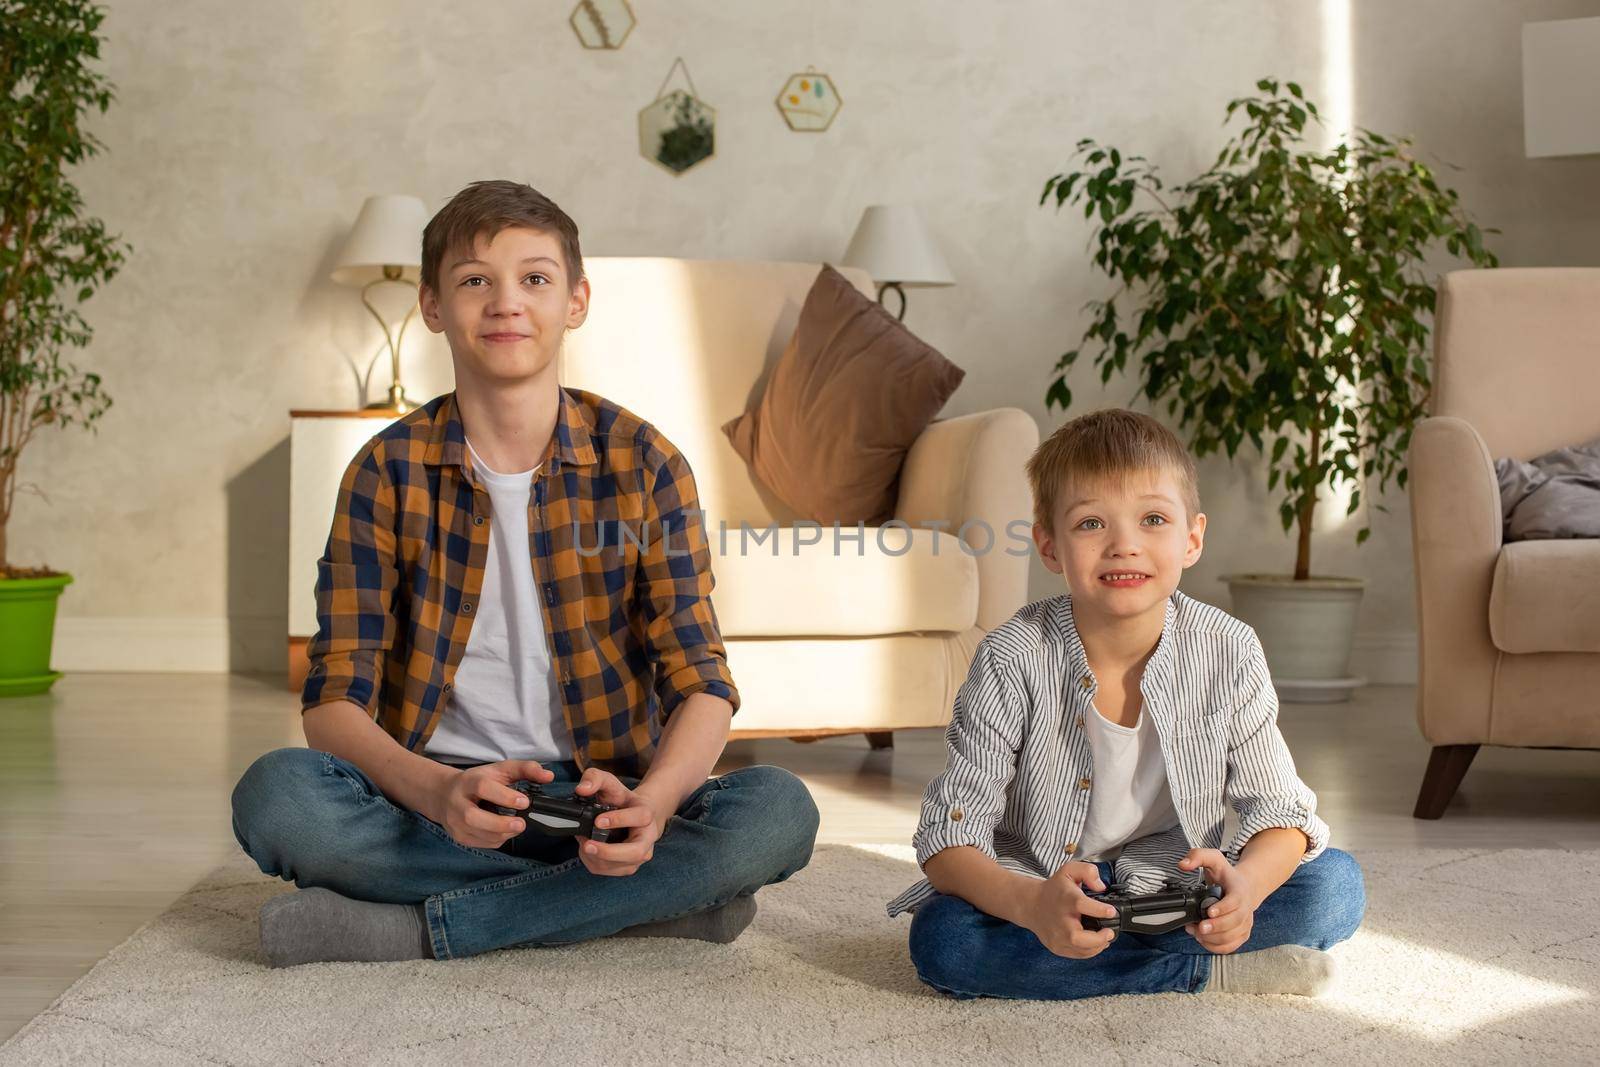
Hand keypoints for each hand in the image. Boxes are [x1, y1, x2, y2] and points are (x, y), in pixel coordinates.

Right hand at [433, 760, 553, 848]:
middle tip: (521, 824)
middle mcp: (457, 802)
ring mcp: (454, 822)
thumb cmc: (477, 781)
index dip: (504, 796)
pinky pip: (479, 843)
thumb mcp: (500, 770)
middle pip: (473, 817)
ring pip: (476, 833)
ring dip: (501, 834)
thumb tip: (548, 776)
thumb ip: (525, 769)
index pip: (483, 787)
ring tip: (515, 827)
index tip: (524, 801)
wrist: (444, 794)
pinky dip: (495, 840)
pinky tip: (503, 832)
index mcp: (468, 781)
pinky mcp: (458, 836)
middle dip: (500, 823)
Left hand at [572, 767, 668, 876]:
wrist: (633, 816)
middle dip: (609, 852)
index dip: (619, 820)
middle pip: (636, 852)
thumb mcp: (609, 783)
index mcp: (646, 813)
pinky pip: (609, 871)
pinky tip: (587, 850)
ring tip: (583, 842)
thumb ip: (594, 778)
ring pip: (621, 866)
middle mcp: (648, 837)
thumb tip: (582, 789)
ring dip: (596, 857)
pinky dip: (593, 862)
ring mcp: (640, 855)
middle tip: (587, 845)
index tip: (598, 821)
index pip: (640, 817)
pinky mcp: (629, 867)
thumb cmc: (621, 800)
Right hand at [1022, 862, 1119, 958]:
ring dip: (1098, 946)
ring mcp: (1057, 936)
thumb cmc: (1054, 890)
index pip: (1081, 904)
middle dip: (1098, 938)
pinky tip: (1095, 943)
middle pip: (1077, 937)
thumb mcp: (1069, 871)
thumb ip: (1088, 872)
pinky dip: (1090, 951)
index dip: (1099, 909)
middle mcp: (1060, 920)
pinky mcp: (1057, 947)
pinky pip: (1077, 955)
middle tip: (1110, 932)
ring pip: (1080, 950)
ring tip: (1105, 937)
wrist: (1032, 905)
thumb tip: (1101, 886)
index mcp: (1065, 899)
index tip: (1111, 911)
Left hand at [1178, 848, 1259, 953]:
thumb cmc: (1226, 875)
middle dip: (1216, 927)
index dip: (1223, 908)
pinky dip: (1215, 946)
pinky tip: (1203, 939)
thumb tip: (1182, 865)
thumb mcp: (1213, 859)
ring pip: (1232, 937)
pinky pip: (1230, 946)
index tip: (1209, 911)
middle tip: (1200, 927)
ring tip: (1196, 931)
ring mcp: (1245, 923)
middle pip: (1235, 922)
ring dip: (1213, 938)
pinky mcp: (1241, 935)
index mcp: (1239, 890)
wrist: (1245, 888)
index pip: (1235, 901)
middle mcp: (1245, 909)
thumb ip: (1198, 856)